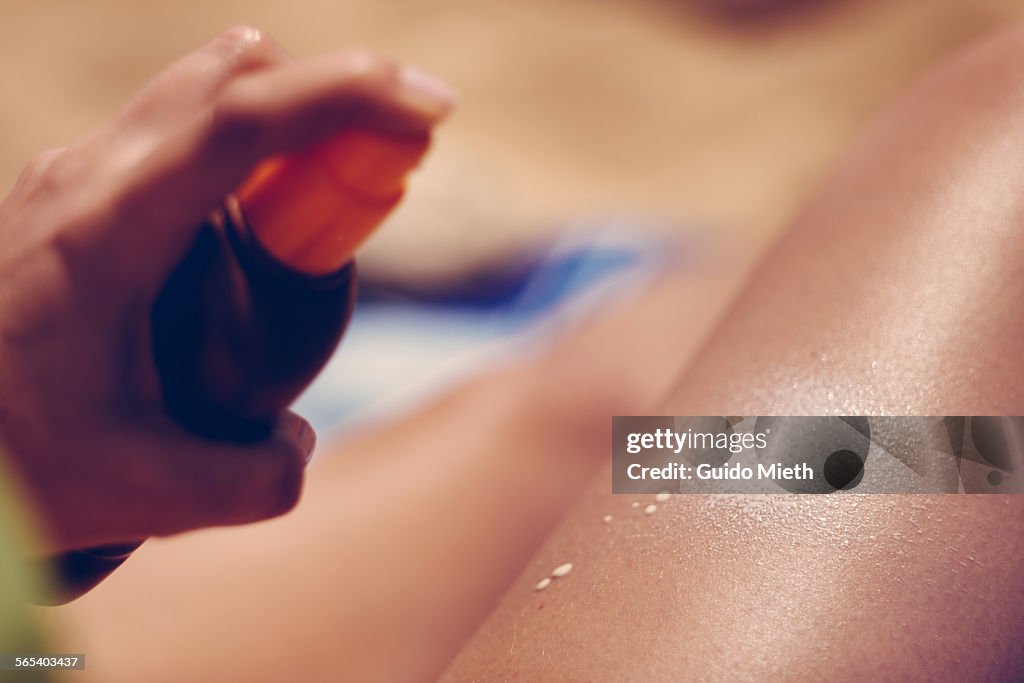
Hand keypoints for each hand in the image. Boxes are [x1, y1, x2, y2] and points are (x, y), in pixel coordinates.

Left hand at [0, 26, 454, 551]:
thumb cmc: (15, 461)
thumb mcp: (144, 494)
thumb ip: (256, 479)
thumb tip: (296, 442)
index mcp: (108, 234)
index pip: (241, 121)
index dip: (347, 95)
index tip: (431, 108)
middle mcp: (89, 178)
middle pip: (232, 78)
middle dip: (332, 99)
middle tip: (391, 160)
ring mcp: (77, 173)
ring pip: (205, 93)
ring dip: (286, 125)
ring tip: (318, 208)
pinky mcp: (78, 187)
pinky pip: (179, 133)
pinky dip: (244, 154)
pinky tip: (247, 233)